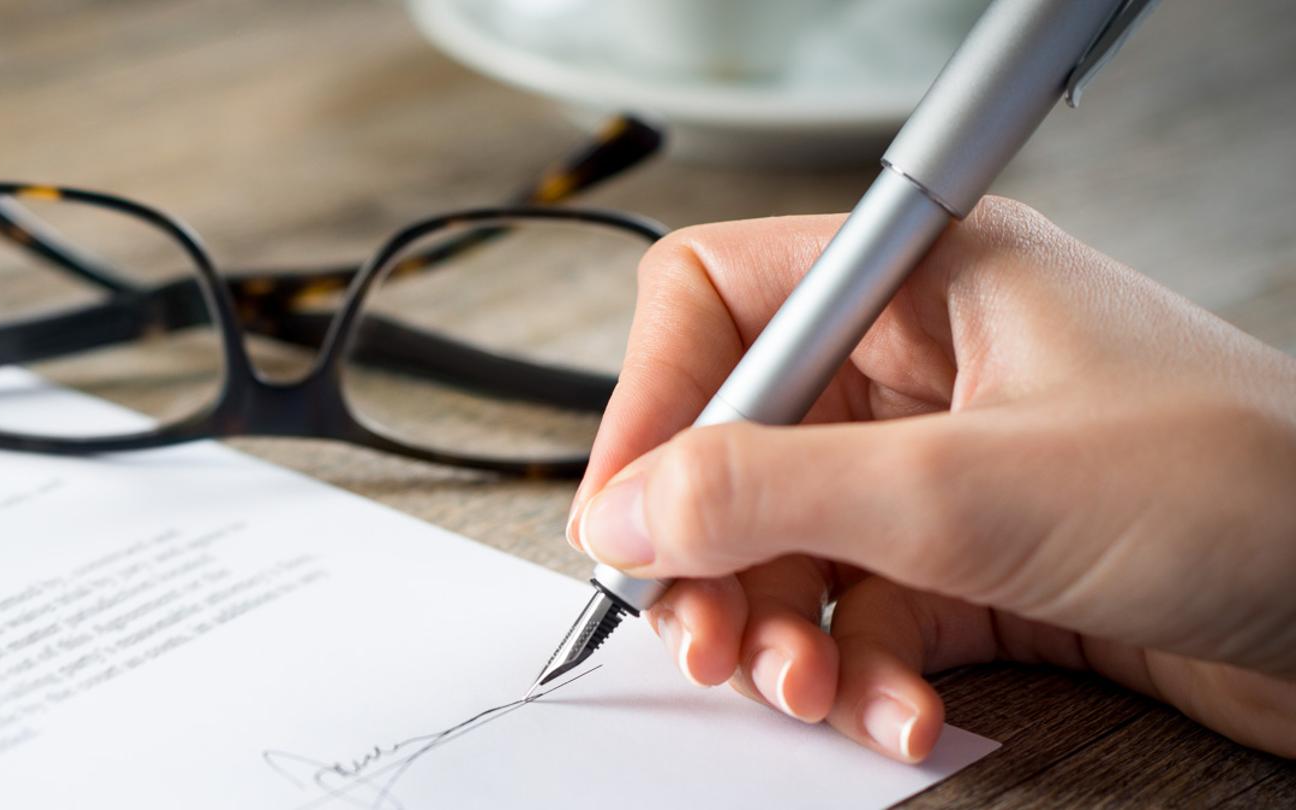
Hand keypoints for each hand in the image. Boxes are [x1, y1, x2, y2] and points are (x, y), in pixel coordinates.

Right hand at [568, 198, 1295, 761]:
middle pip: (738, 444)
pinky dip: (859, 674)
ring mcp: (949, 467)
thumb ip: (774, 491)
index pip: (718, 304)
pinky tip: (896, 714)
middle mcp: (925, 366)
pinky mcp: (978, 562)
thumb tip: (626, 506)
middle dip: (712, 552)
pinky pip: (862, 613)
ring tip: (807, 691)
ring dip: (782, 632)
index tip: (622, 512)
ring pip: (791, 543)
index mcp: (922, 282)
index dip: (653, 402)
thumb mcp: (970, 488)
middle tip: (704, 637)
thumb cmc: (1244, 490)